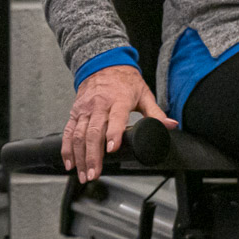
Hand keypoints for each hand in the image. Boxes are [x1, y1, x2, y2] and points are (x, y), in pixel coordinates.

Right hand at [61, 65, 175, 182]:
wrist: (103, 64)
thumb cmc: (125, 81)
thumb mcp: (144, 94)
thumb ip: (156, 113)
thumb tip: (170, 126)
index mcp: (118, 100)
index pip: (115, 118)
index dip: (113, 134)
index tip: (111, 150)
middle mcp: (99, 104)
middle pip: (93, 132)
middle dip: (92, 155)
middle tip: (94, 173)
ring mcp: (85, 109)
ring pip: (79, 134)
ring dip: (80, 156)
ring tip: (84, 174)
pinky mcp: (75, 112)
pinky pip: (68, 131)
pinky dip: (67, 148)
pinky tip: (70, 163)